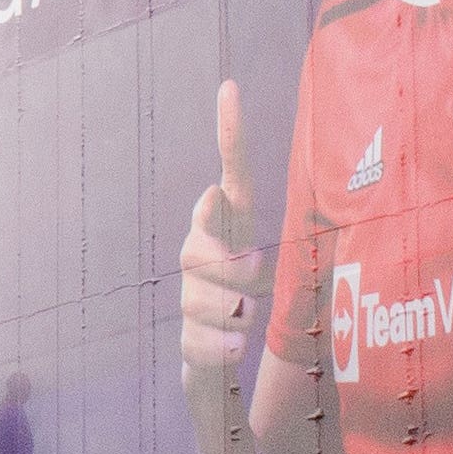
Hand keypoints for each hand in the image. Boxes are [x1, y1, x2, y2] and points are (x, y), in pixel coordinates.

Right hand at [178, 80, 271, 386]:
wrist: (225, 362)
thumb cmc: (251, 305)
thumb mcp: (266, 268)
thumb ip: (240, 232)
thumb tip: (214, 192)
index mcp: (233, 228)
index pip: (234, 177)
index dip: (232, 136)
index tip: (231, 91)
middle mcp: (203, 254)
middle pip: (198, 249)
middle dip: (228, 271)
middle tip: (253, 287)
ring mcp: (190, 295)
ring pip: (199, 298)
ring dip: (230, 316)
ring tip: (244, 323)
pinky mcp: (186, 339)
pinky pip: (198, 340)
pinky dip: (219, 347)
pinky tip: (231, 348)